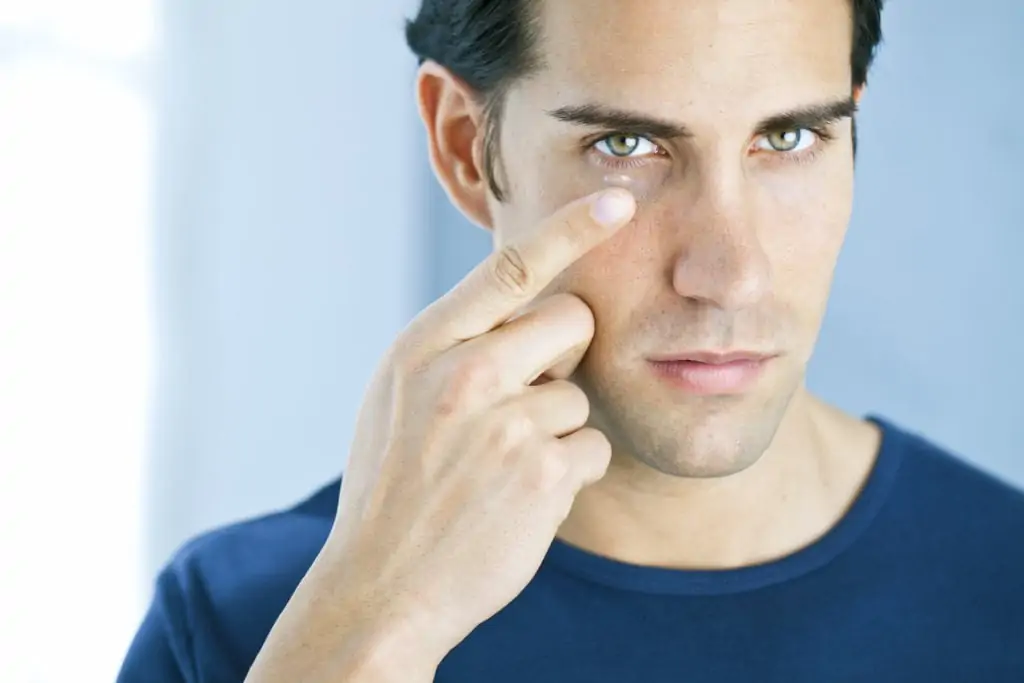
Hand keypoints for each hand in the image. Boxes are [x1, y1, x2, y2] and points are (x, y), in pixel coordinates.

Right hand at [246, 187, 636, 681]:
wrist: (381, 587)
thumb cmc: (393, 487)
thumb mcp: (397, 398)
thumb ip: (454, 348)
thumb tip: (527, 310)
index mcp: (423, 346)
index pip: (510, 268)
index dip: (570, 228)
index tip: (618, 198)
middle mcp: (464, 373)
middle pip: (572, 320)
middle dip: (565, 354)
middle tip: (525, 399)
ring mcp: (504, 425)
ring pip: (580, 397)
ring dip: (555, 432)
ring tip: (501, 471)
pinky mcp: (541, 476)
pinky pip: (591, 449)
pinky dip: (567, 475)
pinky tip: (518, 502)